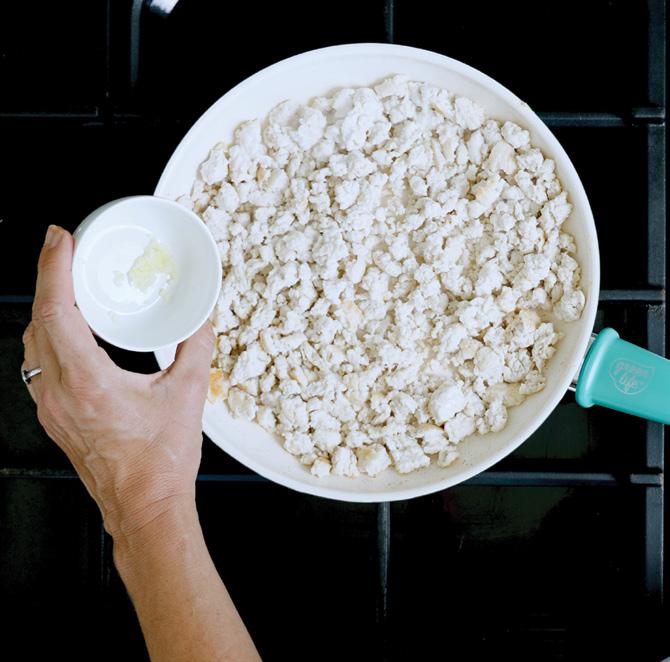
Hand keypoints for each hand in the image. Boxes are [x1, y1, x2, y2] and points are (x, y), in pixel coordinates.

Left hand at [22, 225, 214, 540]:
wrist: (144, 507)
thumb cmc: (162, 460)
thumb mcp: (188, 395)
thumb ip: (196, 348)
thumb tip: (202, 317)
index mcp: (87, 382)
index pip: (57, 311)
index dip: (53, 268)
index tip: (59, 239)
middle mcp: (59, 393)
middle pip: (37, 321)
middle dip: (47, 278)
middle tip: (64, 250)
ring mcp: (51, 408)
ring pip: (32, 344)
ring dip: (46, 308)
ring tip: (66, 285)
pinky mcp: (55, 418)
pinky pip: (39, 366)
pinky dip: (49, 336)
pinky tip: (69, 333)